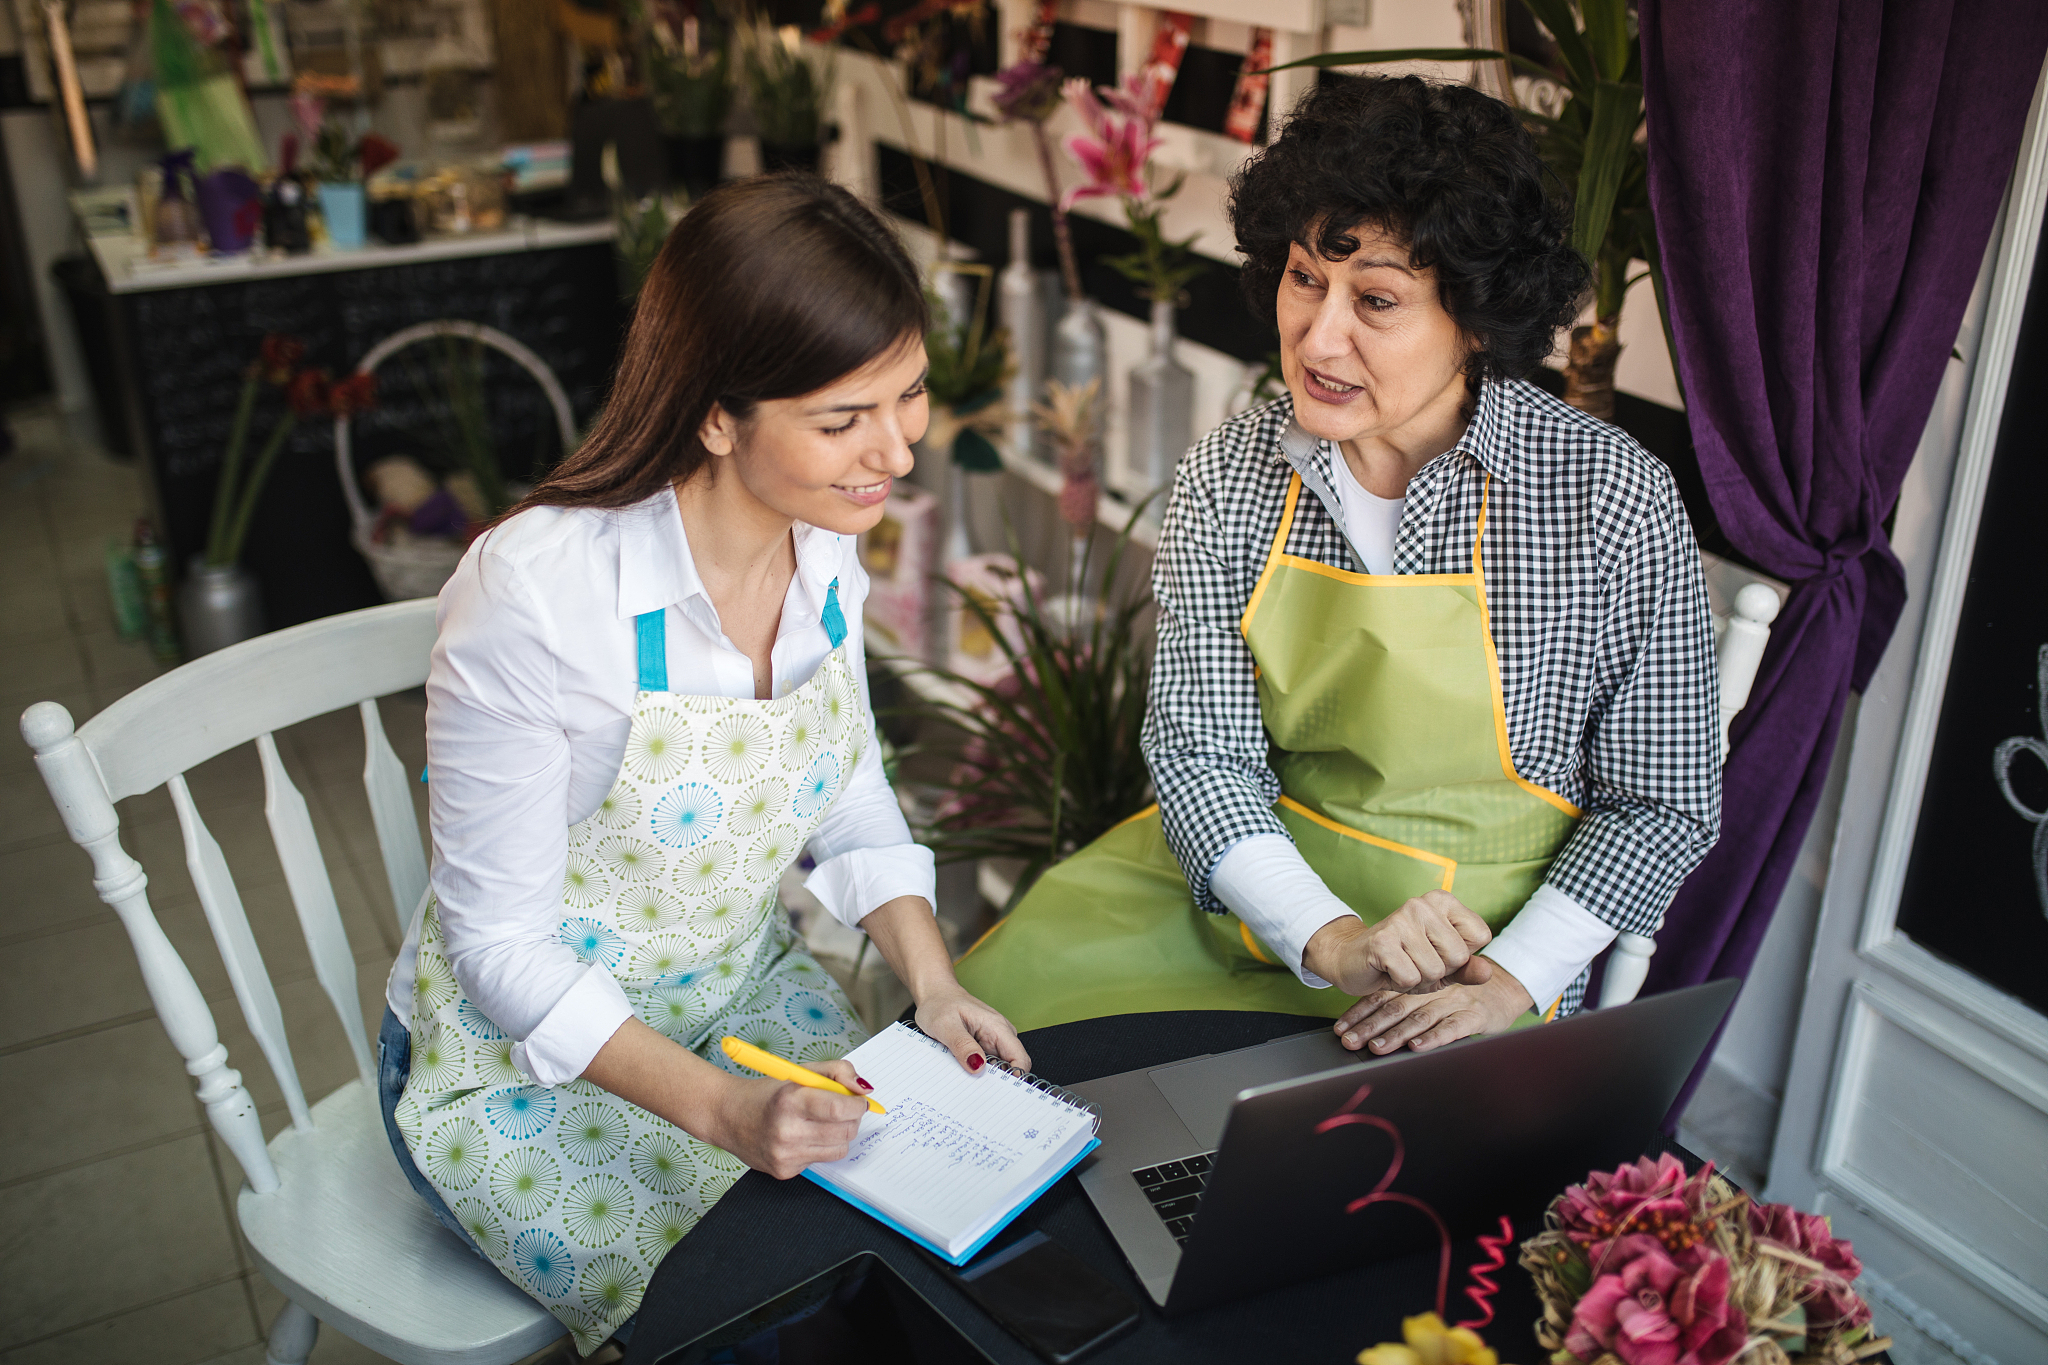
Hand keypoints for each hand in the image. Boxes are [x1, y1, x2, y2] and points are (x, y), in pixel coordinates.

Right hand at [704, 1060, 871, 1178]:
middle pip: (845, 1132)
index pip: (839, 1109)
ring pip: (839, 1149)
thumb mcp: (801, 1071)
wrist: (728, 1117)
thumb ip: (838, 1071)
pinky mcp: (784, 1172)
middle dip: (851, 1119)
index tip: (857, 1099)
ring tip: (821, 1122)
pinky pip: (821, 1161)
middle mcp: (787, 1131)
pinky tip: (803, 1136)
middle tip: (842, 1109)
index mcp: (790, 1101)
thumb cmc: (768, 1093)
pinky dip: (820, 1147)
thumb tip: (864, 1089)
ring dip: (838, 1135)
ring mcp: (785, 1155)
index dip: (857, 1104)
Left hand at [856, 895, 1031, 1075]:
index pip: (1020, 1059)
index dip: (1014, 1078)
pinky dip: (977, 1072)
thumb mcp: (946, 1025)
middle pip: (1011, 1068)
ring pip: (999, 1069)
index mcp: (998, 1027)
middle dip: (996, 1082)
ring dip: (985, 1078)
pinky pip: (987, 1066)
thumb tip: (978, 1067)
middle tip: (973, 1088)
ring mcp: (994, 1042)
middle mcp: (1001, 1035)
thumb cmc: (940, 1005)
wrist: (935, 995)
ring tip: (964, 1078)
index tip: (996, 1092)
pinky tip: (962, 1072)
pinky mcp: (985, 1047)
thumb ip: (962, 1046)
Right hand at [1303, 891, 1495, 996]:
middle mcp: (1422, 904)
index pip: (1480, 935)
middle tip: (1415, 961)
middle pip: (1459, 956)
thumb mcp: (1441, 965)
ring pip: (1435, 970)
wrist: (1351, 960)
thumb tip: (1488, 973)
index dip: (1462, 956)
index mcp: (1442, 901)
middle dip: (1439, 971)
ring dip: (1418, 980)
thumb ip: (1467, 968)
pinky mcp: (1383, 941)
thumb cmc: (1402, 961)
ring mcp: (1401, 920)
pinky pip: (1411, 978)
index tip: (1438, 952)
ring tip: (1401, 966)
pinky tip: (1387, 970)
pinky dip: (1400, 984)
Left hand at [1332, 963, 1533, 1055]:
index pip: (1383, 996)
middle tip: (1350, 1041)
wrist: (1505, 986)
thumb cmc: (1462, 993)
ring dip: (1396, 1034)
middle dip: (1370, 1026)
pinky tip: (1418, 1046)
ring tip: (1377, 1047)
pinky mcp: (1475, 1015)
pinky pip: (1453, 1027)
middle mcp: (1432, 991)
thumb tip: (1368, 1027)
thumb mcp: (1431, 992)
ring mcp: (1453, 1002)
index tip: (1341, 1028)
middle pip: (1396, 1008)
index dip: (1360, 1012)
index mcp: (1418, 985)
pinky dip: (1434, 1037)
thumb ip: (1405, 1003)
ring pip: (1420, 1018)